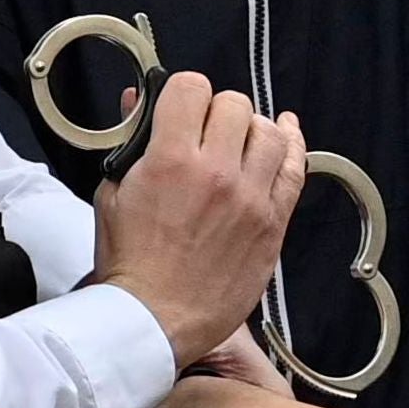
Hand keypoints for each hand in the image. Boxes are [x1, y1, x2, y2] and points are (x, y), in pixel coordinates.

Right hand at [94, 69, 307, 367]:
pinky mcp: (272, 224)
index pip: (191, 87)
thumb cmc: (130, 265)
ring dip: (252, 129)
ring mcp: (251, 198)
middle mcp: (217, 173)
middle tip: (205, 132)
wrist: (153, 320)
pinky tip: (285, 134)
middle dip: (216, 111)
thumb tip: (139, 101)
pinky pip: (295, 170)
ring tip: (238, 141)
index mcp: (171, 160)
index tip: (180, 106)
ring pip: (270, 132)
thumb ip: (131, 143)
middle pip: (234, 104)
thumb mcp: (113, 194)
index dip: (183, 92)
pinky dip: (292, 146)